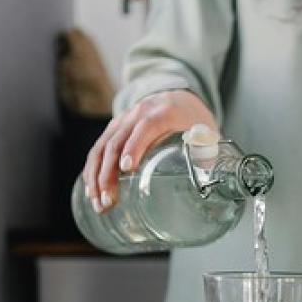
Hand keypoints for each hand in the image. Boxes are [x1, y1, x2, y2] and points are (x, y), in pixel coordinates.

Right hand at [82, 90, 217, 212]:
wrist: (179, 98)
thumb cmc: (194, 119)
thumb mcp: (207, 132)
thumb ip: (208, 153)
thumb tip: (209, 180)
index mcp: (164, 111)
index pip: (146, 126)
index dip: (135, 146)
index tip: (127, 168)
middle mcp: (139, 112)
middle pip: (117, 141)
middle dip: (109, 173)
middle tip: (109, 200)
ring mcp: (123, 120)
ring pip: (102, 146)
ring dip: (96, 176)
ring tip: (98, 203)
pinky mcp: (115, 129)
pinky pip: (98, 149)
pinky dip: (93, 170)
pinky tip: (92, 191)